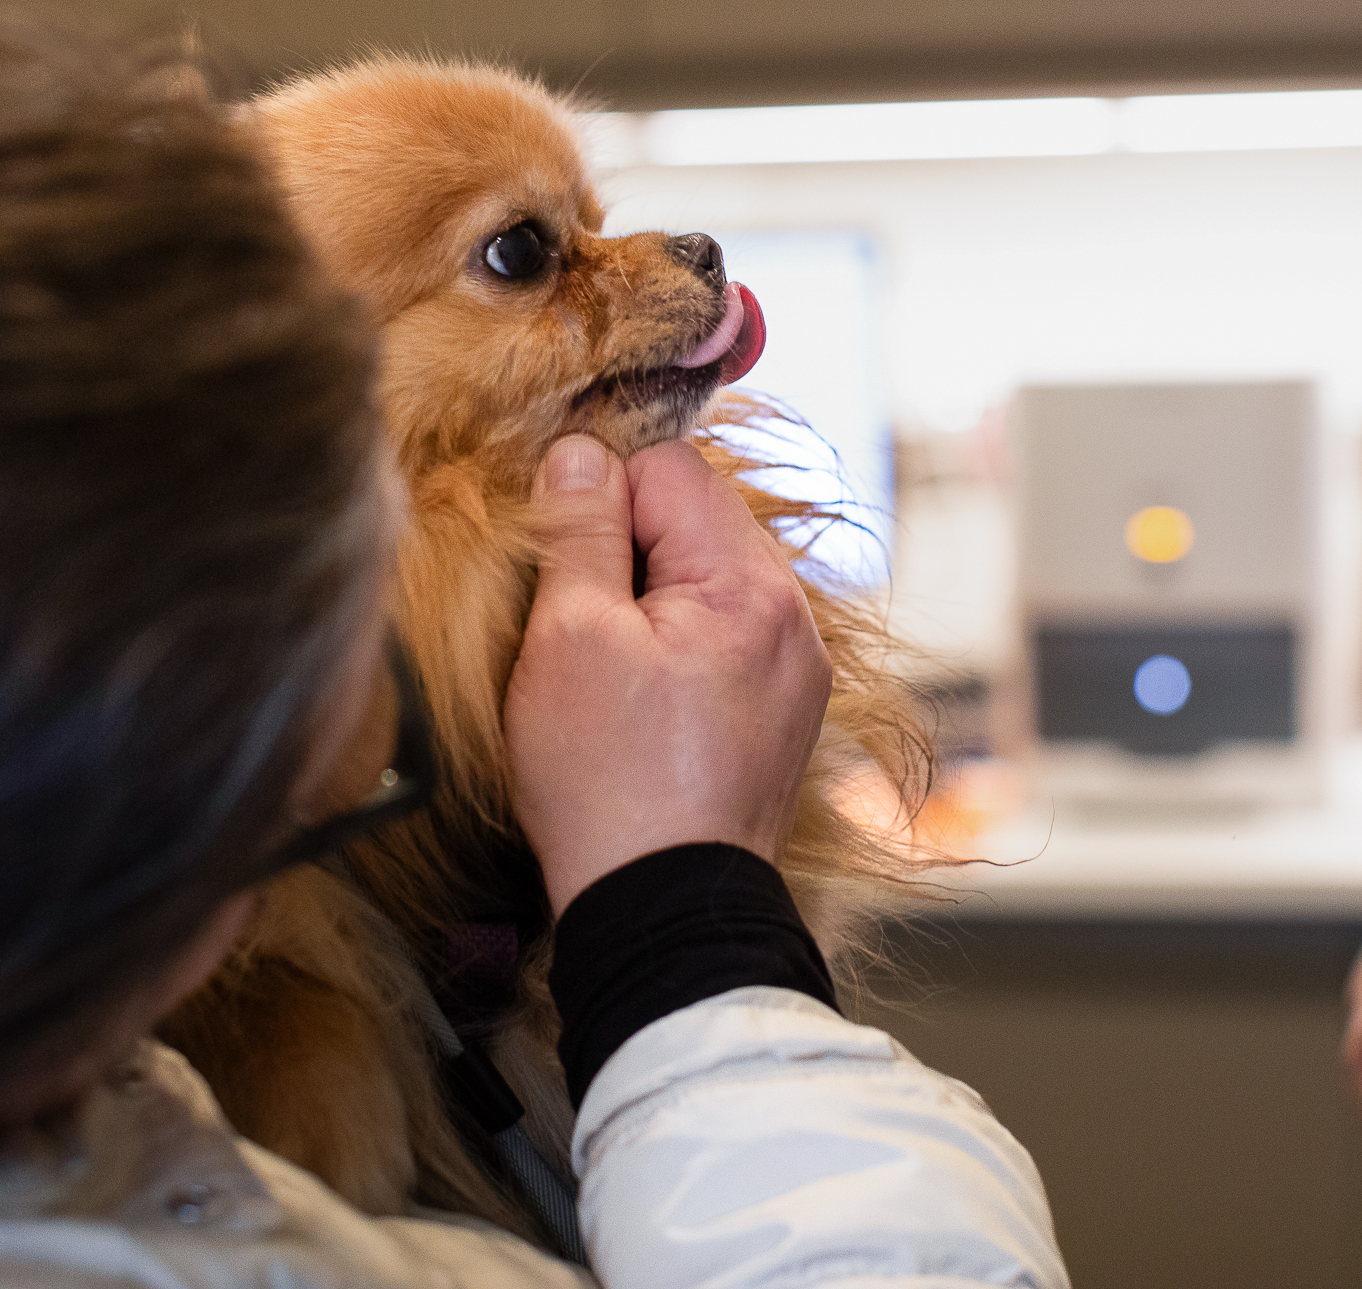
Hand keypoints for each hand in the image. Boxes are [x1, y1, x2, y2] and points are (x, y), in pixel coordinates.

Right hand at [504, 435, 831, 915]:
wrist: (665, 910)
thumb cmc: (609, 783)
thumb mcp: (569, 640)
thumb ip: (579, 531)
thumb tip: (579, 452)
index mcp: (752, 586)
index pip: (672, 468)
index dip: (602, 498)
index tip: (564, 563)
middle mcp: (795, 617)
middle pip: (698, 520)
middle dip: (631, 551)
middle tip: (584, 629)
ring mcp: (798, 668)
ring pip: (709, 579)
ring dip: (653, 602)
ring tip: (612, 674)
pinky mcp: (785, 712)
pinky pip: (727, 637)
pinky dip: (680, 648)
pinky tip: (643, 704)